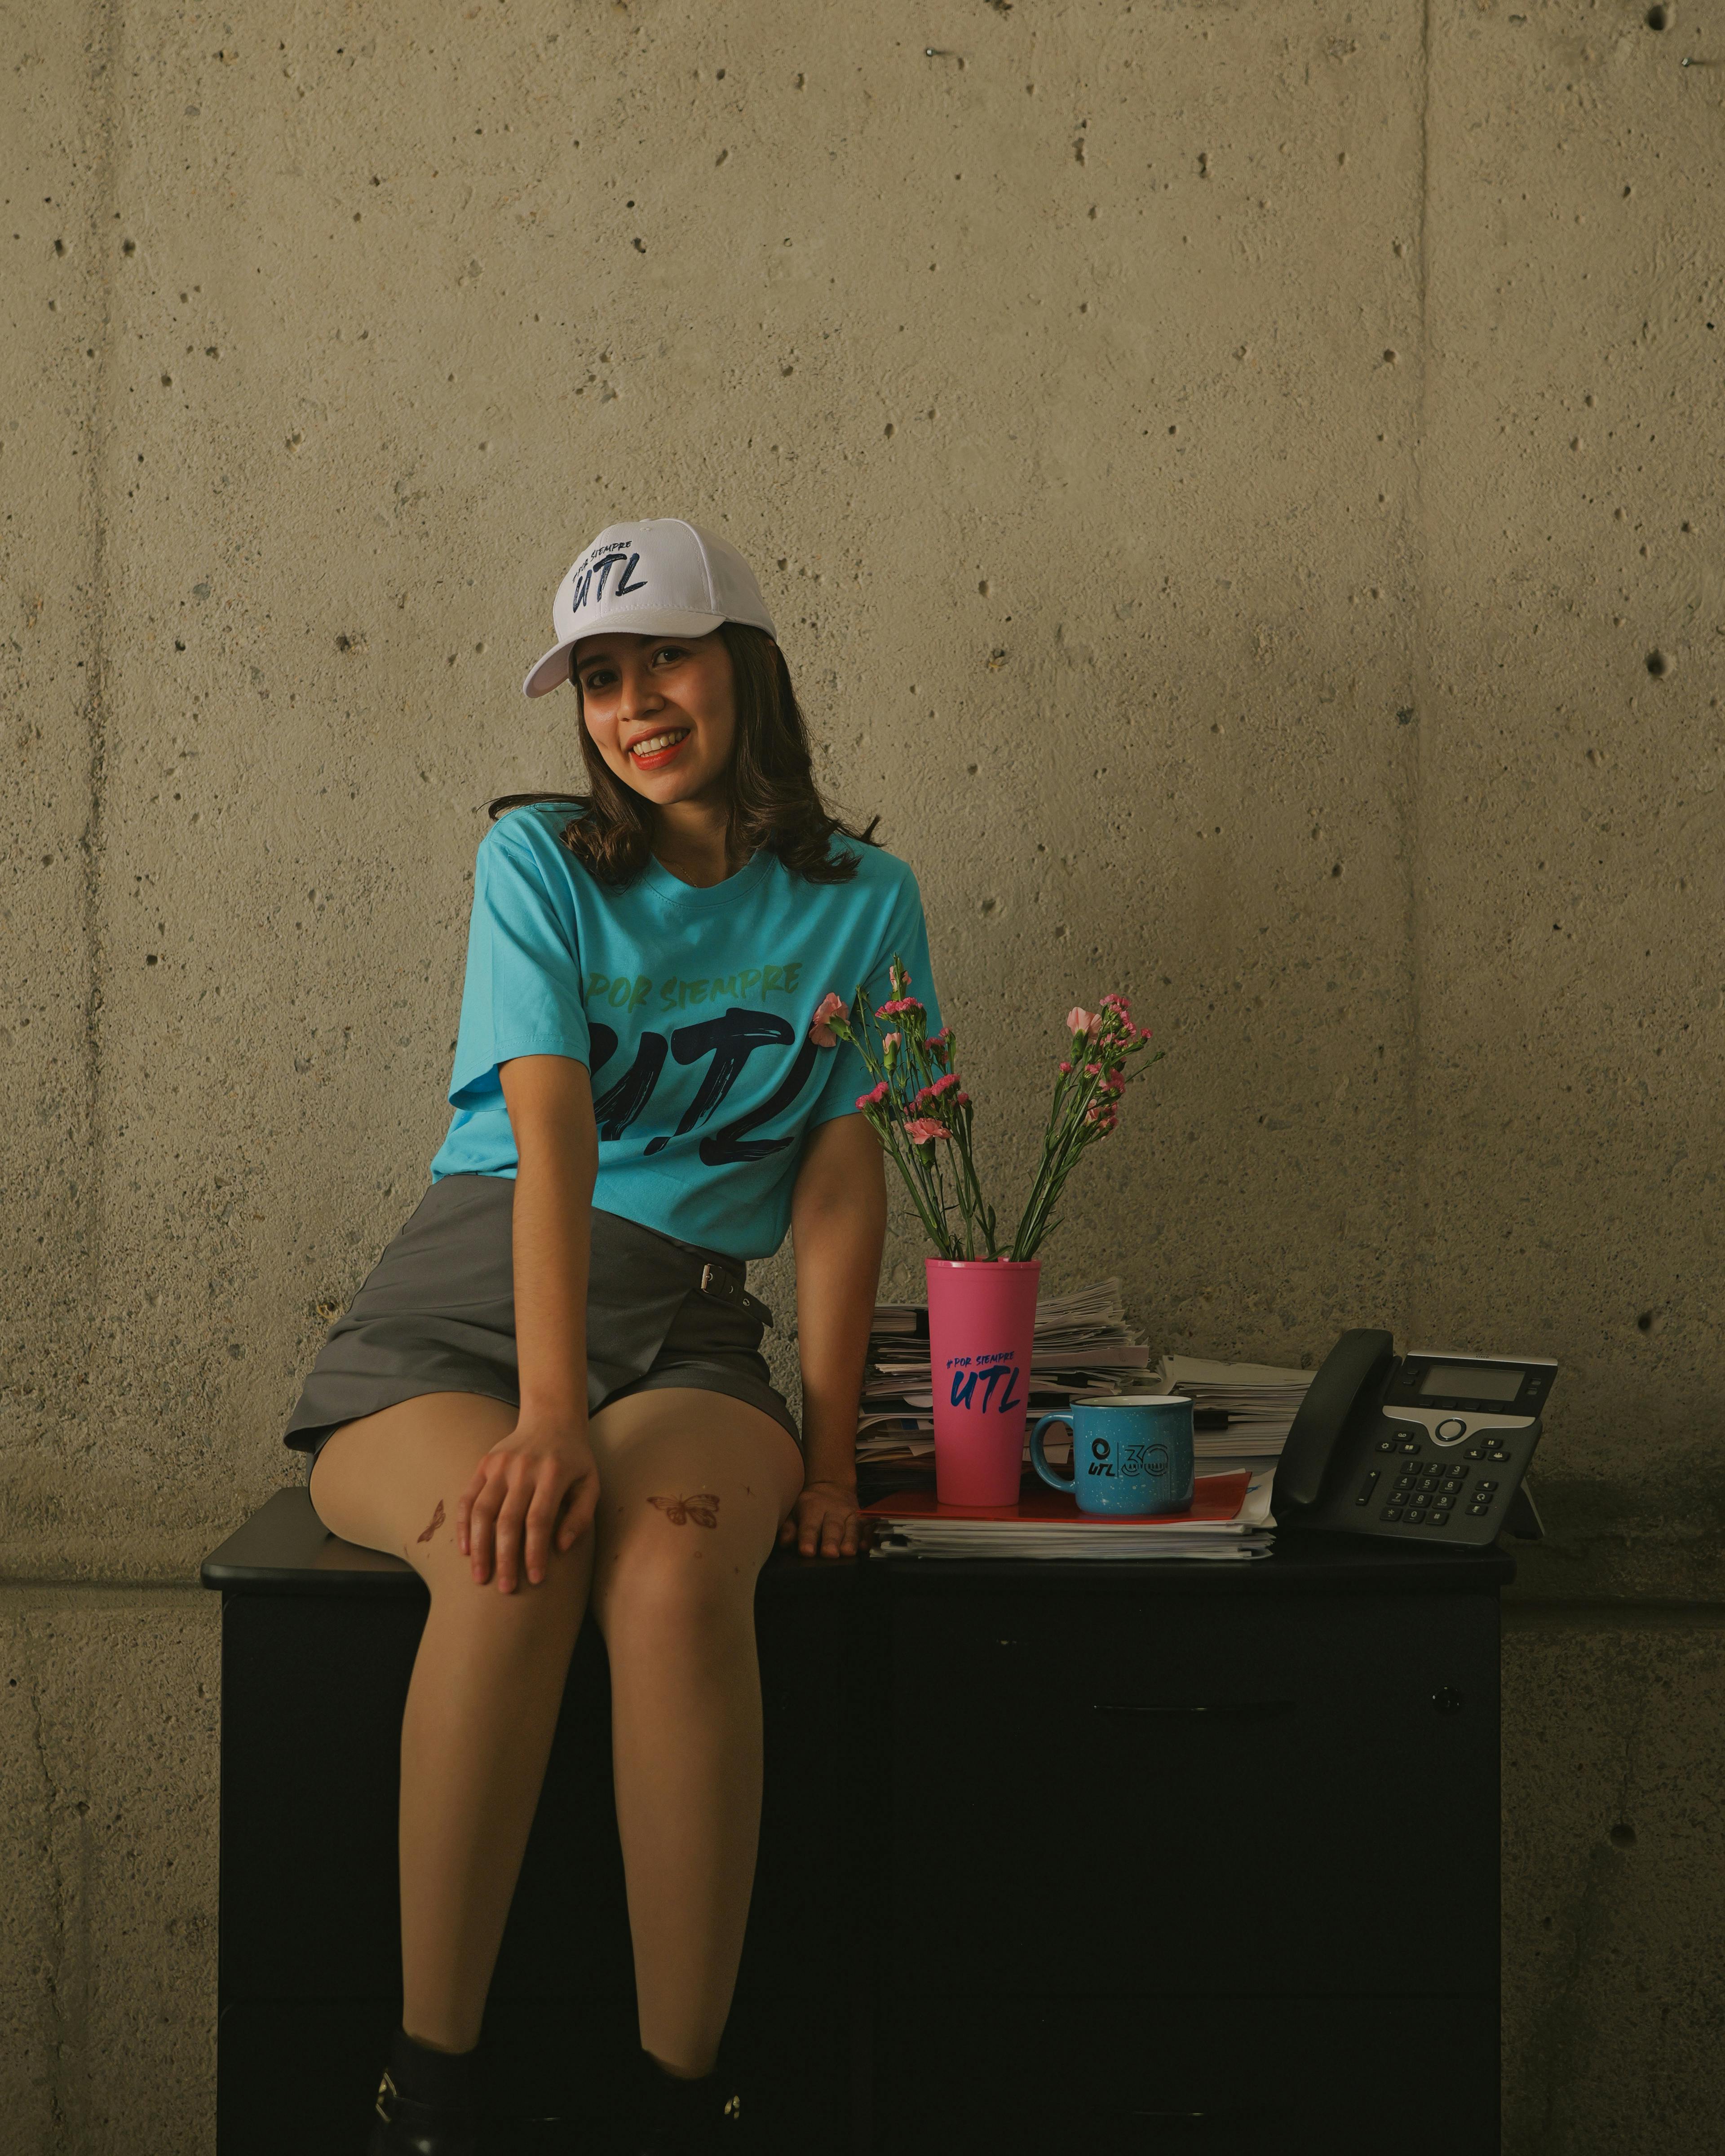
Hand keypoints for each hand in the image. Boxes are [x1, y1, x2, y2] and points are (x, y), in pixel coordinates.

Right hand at [457, 1413, 597, 1592]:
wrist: (551, 1419)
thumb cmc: (575, 1459)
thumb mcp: (590, 1483)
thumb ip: (580, 1516)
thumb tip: (561, 1547)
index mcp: (553, 1474)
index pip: (539, 1520)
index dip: (534, 1553)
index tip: (534, 1579)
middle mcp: (523, 1469)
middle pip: (507, 1520)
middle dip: (504, 1558)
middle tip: (504, 1588)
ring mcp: (500, 1465)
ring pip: (482, 1511)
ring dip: (479, 1547)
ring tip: (480, 1576)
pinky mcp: (484, 1464)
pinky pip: (468, 1497)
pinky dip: (463, 1525)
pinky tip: (466, 1549)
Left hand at [778, 1478, 867, 1559]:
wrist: (831, 1485)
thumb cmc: (809, 1506)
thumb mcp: (795, 1511)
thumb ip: (789, 1528)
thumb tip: (785, 1543)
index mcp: (812, 1507)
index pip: (810, 1525)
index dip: (808, 1538)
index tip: (806, 1552)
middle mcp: (833, 1510)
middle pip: (833, 1526)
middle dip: (831, 1541)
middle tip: (829, 1554)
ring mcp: (850, 1513)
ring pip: (852, 1527)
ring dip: (850, 1540)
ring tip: (848, 1552)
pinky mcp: (862, 1518)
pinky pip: (867, 1527)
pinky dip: (867, 1537)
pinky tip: (865, 1546)